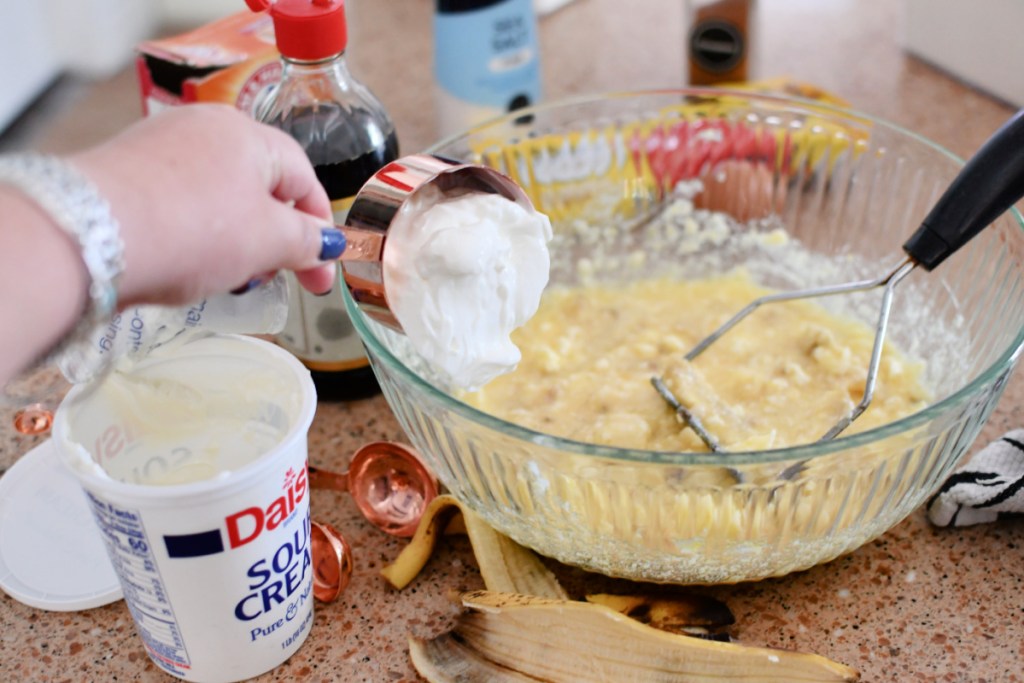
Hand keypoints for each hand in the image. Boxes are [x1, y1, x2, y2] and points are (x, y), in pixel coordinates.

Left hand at [71, 103, 340, 306]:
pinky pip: (180, 204)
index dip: (319, 227)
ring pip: (219, 197)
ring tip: (230, 277)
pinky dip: (196, 235)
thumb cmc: (193, 230)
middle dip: (276, 237)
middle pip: (259, 187)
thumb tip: (329, 243)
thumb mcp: (267, 241)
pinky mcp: (126, 175)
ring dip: (237, 240)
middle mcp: (203, 129)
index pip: (303, 177)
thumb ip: (306, 241)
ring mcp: (159, 149)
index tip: (324, 270)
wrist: (88, 237)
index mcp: (247, 133)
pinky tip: (188, 265)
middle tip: (278, 278)